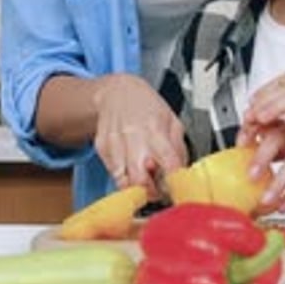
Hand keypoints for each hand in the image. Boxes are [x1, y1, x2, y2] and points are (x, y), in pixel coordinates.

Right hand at [93, 74, 187, 196]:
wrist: (117, 91)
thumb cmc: (147, 106)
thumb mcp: (172, 120)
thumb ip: (179, 149)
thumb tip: (182, 174)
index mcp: (156, 130)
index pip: (169, 164)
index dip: (174, 182)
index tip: (177, 189)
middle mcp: (134, 137)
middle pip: (140, 180)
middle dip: (151, 192)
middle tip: (158, 190)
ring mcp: (115, 143)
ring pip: (123, 182)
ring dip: (136, 187)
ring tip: (144, 178)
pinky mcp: (102, 149)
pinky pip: (113, 174)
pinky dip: (123, 176)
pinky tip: (130, 165)